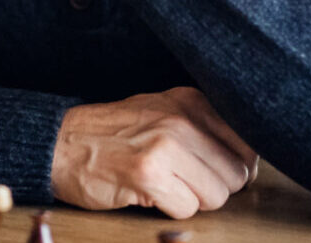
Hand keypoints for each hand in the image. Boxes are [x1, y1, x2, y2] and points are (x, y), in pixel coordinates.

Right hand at [50, 88, 258, 217]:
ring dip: (192, 199)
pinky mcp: (148, 175)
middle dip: (212, 186)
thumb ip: (204, 127)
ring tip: (162, 183)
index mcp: (189, 100)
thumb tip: (250, 162)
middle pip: (236, 175)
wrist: (61, 144)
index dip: (232, 166)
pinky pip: (187, 210)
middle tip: (179, 178)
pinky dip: (169, 210)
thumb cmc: (114, 134)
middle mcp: (181, 118)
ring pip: (216, 196)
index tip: (208, 168)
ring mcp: (165, 145)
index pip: (247, 143)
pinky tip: (146, 192)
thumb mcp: (161, 111)